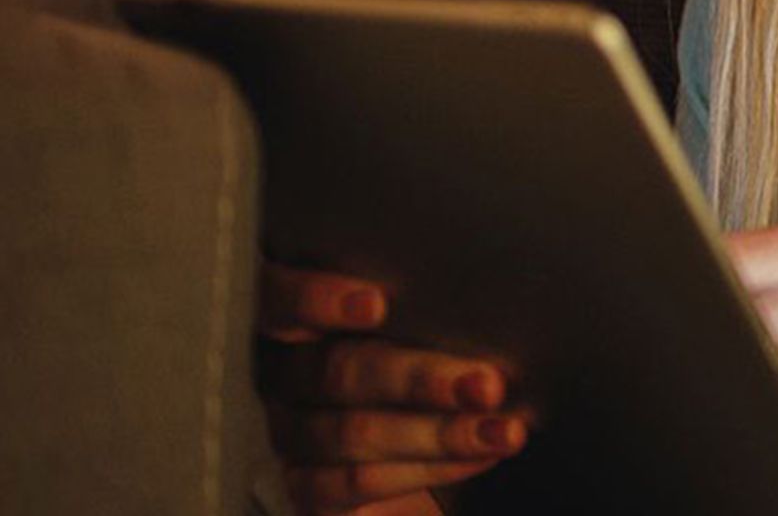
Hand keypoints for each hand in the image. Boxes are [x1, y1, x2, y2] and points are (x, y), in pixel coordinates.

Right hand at [254, 261, 530, 513]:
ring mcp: (286, 433)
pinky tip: (478, 456)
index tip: (377, 304)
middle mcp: (276, 372)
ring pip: (351, 433)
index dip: (314, 299)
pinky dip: (426, 470)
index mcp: (285, 314)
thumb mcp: (405, 316)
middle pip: (332, 371)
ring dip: (438, 433)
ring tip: (503, 430)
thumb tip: (481, 291)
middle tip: (485, 384)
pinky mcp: (304, 486)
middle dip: (417, 378)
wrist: (400, 446)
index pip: (274, 297)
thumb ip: (413, 300)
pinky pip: (357, 483)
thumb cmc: (407, 349)